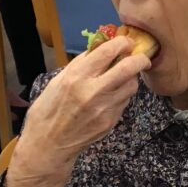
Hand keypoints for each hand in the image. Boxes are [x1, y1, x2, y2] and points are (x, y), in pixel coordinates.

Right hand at [2, 38, 150, 186]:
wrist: (49, 144)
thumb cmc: (48, 110)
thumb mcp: (58, 81)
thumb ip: (80, 65)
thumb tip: (100, 47)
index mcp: (76, 77)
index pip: (108, 51)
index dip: (121, 42)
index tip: (125, 41)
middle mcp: (93, 91)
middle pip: (129, 67)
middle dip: (139, 58)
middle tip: (139, 56)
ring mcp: (104, 108)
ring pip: (131, 85)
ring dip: (130, 78)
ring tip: (121, 78)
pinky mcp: (111, 121)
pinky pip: (124, 101)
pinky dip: (122, 94)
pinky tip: (112, 95)